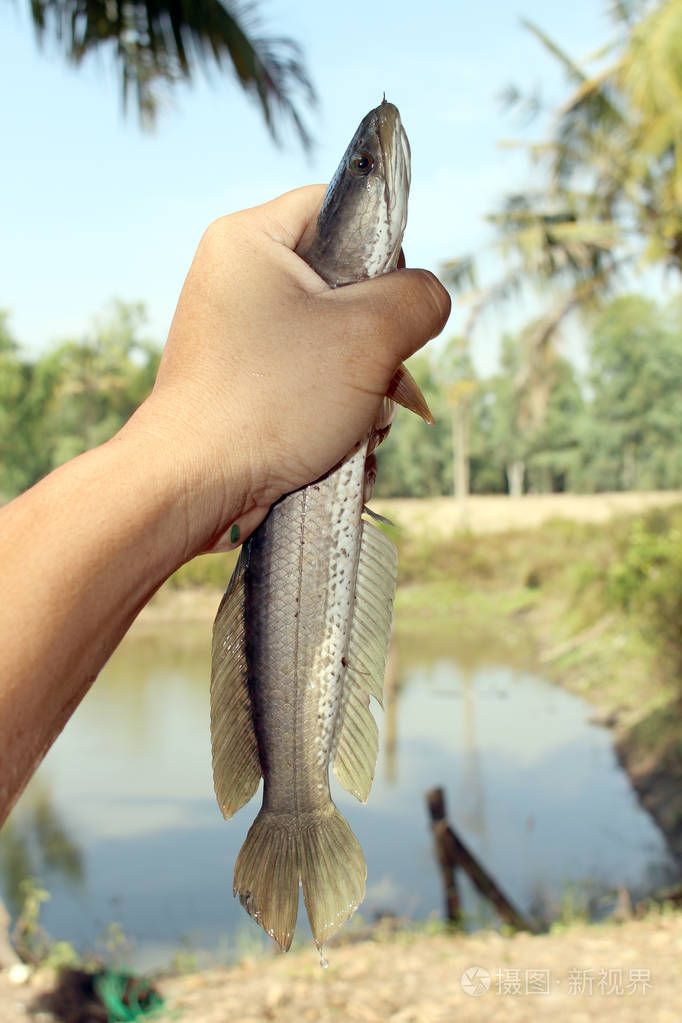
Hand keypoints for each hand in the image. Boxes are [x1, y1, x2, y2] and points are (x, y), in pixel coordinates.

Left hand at [126, 185, 450, 557]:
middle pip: (342, 284)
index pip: (339, 208)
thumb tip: (428, 299)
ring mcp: (238, 336)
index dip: (381, 249)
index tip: (389, 302)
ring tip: (349, 420)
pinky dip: (333, 410)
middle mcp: (236, 280)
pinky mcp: (243, 383)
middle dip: (374, 340)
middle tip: (371, 373)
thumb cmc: (270, 400)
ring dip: (362, 386)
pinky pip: (309, 380)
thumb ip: (419, 298)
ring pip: (333, 342)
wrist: (195, 485)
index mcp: (249, 239)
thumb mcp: (369, 336)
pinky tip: (332, 442)